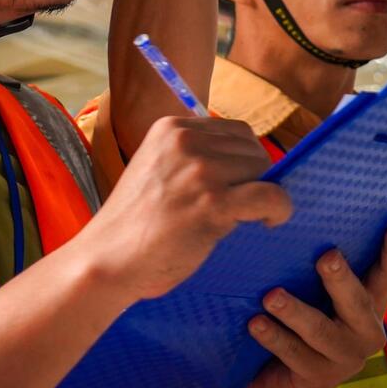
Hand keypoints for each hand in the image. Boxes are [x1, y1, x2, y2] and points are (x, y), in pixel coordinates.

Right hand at [83, 115, 287, 302]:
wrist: (107, 259)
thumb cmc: (134, 224)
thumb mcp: (158, 168)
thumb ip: (193, 157)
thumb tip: (251, 160)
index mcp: (170, 128)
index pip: (235, 131)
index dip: (242, 160)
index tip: (233, 186)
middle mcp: (185, 140)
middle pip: (253, 148)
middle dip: (251, 178)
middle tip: (235, 206)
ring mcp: (200, 170)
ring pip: (264, 170)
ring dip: (261, 195)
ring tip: (239, 217)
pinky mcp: (213, 202)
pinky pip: (271, 197)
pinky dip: (279, 210)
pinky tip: (267, 222)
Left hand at [242, 221, 386, 387]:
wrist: (282, 381)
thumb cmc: (303, 321)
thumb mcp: (318, 294)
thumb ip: (322, 268)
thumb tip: (300, 219)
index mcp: (370, 303)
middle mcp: (366, 331)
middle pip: (357, 302)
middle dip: (341, 279)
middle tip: (327, 256)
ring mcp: (344, 358)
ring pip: (320, 331)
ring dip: (295, 312)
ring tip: (271, 296)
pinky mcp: (318, 377)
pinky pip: (293, 354)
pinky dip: (273, 337)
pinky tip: (255, 323)